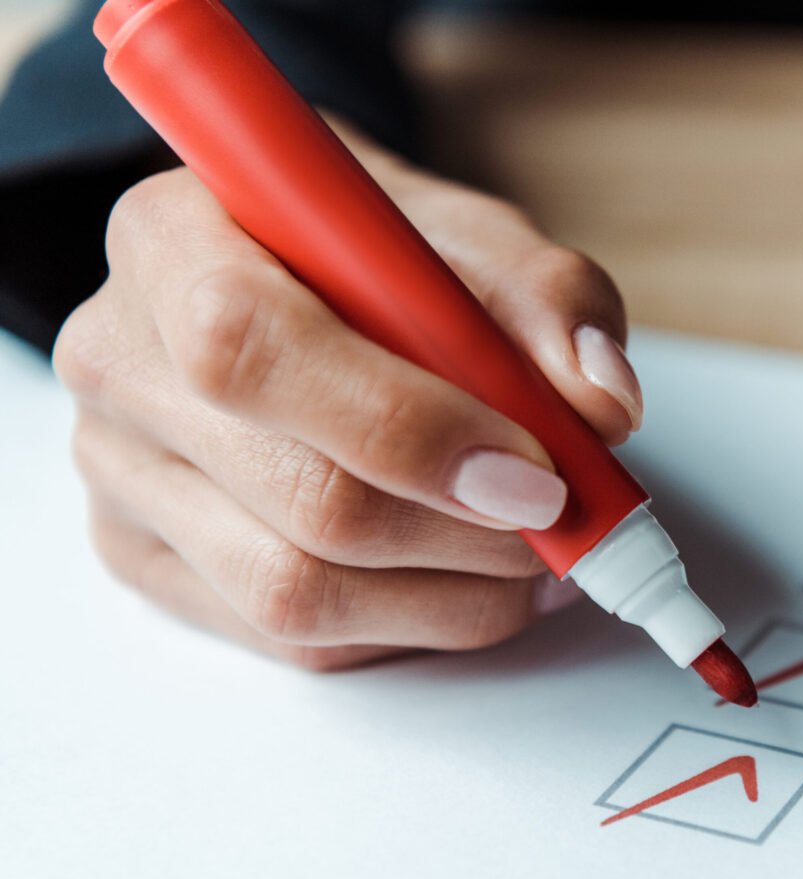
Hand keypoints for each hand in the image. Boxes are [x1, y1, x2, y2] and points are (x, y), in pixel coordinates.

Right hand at [54, 122, 641, 668]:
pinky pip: (293, 638)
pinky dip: (408, 625)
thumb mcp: (468, 238)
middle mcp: (122, 363)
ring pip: (295, 593)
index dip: (410, 428)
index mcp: (174, 242)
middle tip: (563, 528)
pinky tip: (465, 585)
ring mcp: (122, 476)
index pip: (257, 348)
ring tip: (534, 564)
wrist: (288, 287)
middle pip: (297, 498)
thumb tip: (601, 405)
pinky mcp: (148, 559)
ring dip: (451, 599)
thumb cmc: (372, 257)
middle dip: (465, 536)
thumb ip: (544, 300)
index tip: (538, 474)